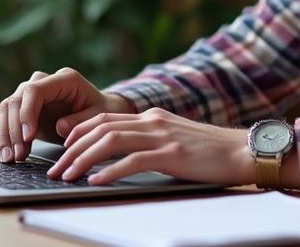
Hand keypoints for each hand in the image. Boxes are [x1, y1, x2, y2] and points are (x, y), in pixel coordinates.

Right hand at [0, 67, 134, 162]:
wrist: (98, 111)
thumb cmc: (100, 111)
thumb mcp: (98, 116)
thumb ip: (81, 120)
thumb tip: (61, 127)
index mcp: (64, 79)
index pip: (35, 90)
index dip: (27, 112)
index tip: (28, 135)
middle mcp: (44, 82)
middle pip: (17, 99)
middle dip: (14, 128)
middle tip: (19, 154)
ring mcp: (32, 94)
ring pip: (8, 108)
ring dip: (6, 134)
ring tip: (11, 159)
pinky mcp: (25, 109)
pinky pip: (8, 120)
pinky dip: (6, 138)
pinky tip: (8, 156)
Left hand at [46, 107, 254, 185]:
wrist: (243, 151)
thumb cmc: (211, 152)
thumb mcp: (175, 138)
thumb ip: (151, 141)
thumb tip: (123, 156)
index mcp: (152, 117)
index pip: (104, 118)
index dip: (78, 131)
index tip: (63, 148)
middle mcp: (153, 121)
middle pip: (100, 128)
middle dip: (72, 149)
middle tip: (55, 168)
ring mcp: (162, 136)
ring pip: (110, 141)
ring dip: (82, 159)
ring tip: (66, 176)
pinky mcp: (172, 154)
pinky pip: (132, 161)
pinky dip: (109, 171)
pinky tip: (95, 182)